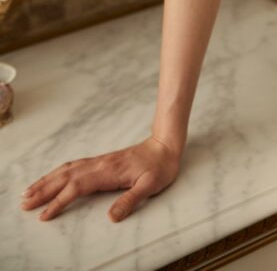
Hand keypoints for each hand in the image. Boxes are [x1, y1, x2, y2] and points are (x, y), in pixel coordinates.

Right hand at [20, 135, 180, 221]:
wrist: (164, 147)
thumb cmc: (158, 168)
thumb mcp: (150, 186)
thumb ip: (130, 200)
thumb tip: (111, 217)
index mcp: (107, 172)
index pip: (77, 187)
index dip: (59, 202)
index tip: (45, 215)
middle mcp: (98, 165)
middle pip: (65, 177)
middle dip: (43, 190)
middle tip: (24, 202)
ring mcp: (98, 162)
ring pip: (66, 170)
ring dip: (47, 180)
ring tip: (29, 191)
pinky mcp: (100, 162)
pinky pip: (73, 166)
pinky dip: (58, 173)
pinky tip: (51, 178)